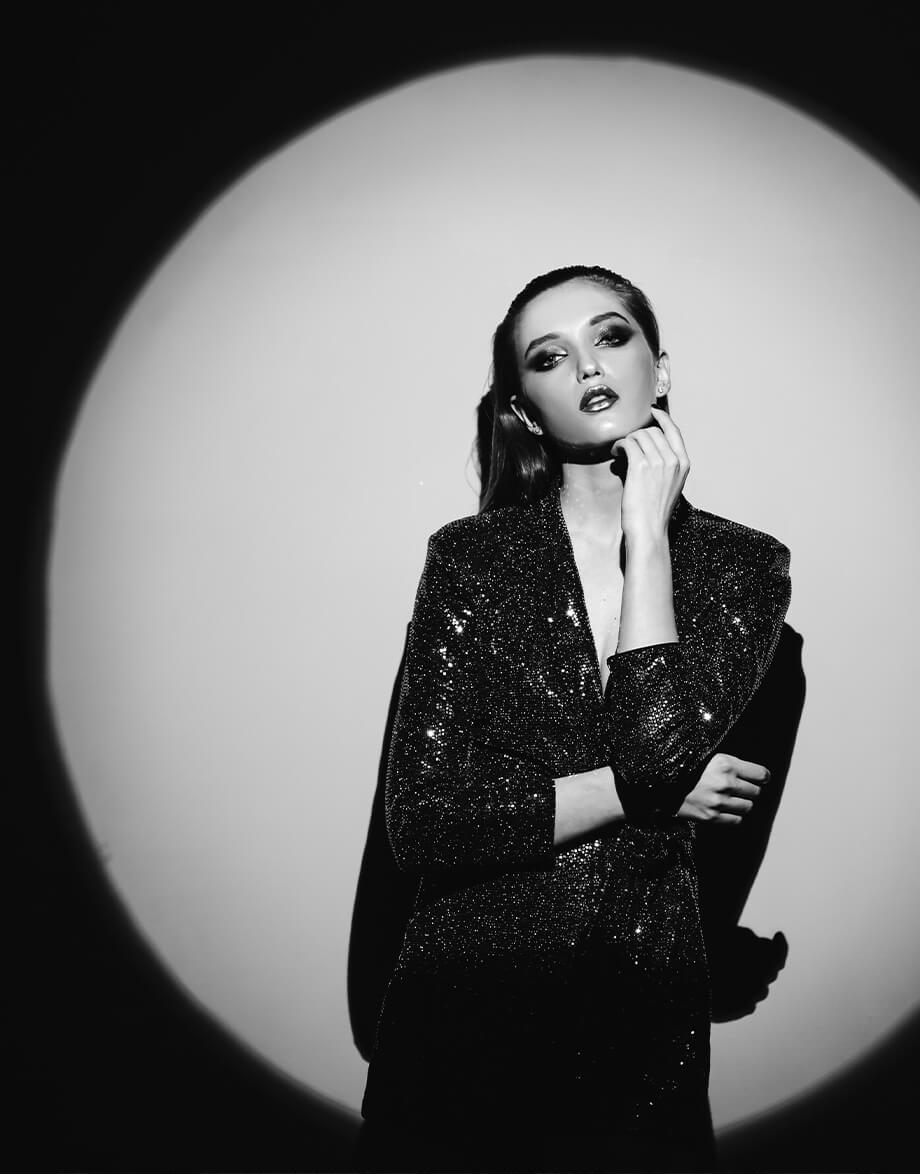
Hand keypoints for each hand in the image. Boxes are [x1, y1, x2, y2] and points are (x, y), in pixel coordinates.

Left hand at [611, 406, 689, 543]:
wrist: (649, 529)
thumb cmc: (655, 512)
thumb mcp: (670, 485)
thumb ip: (666, 465)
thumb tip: (649, 447)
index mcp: (684, 463)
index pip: (674, 430)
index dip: (662, 417)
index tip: (652, 411)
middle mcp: (673, 460)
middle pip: (653, 431)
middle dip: (637, 434)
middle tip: (627, 445)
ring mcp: (658, 462)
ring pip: (639, 435)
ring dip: (626, 440)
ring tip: (620, 451)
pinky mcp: (641, 466)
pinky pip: (628, 443)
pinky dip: (619, 445)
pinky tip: (616, 453)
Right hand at [677, 752, 769, 824]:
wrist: (660, 784)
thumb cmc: (685, 768)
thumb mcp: (708, 757)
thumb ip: (730, 764)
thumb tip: (754, 773)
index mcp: (726, 764)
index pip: (761, 774)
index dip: (761, 777)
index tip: (759, 778)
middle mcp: (725, 783)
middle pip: (756, 791)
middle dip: (749, 790)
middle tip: (738, 787)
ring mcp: (719, 802)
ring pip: (748, 806)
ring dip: (741, 803)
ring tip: (729, 798)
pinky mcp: (712, 817)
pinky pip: (736, 820)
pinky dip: (733, 816)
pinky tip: (724, 809)